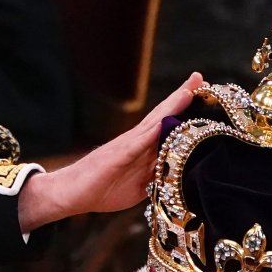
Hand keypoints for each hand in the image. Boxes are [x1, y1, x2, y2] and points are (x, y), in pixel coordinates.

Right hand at [18, 73, 203, 231]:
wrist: (70, 194)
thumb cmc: (102, 189)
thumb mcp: (139, 186)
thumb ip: (156, 176)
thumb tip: (177, 172)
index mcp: (141, 148)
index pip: (166, 124)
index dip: (182, 108)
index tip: (201, 91)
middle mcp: (135, 141)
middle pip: (163, 115)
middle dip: (182, 96)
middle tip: (199, 77)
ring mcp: (125, 146)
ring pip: (154, 122)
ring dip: (172, 106)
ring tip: (189, 89)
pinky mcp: (116, 156)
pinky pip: (138, 143)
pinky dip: (153, 131)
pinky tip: (166, 121)